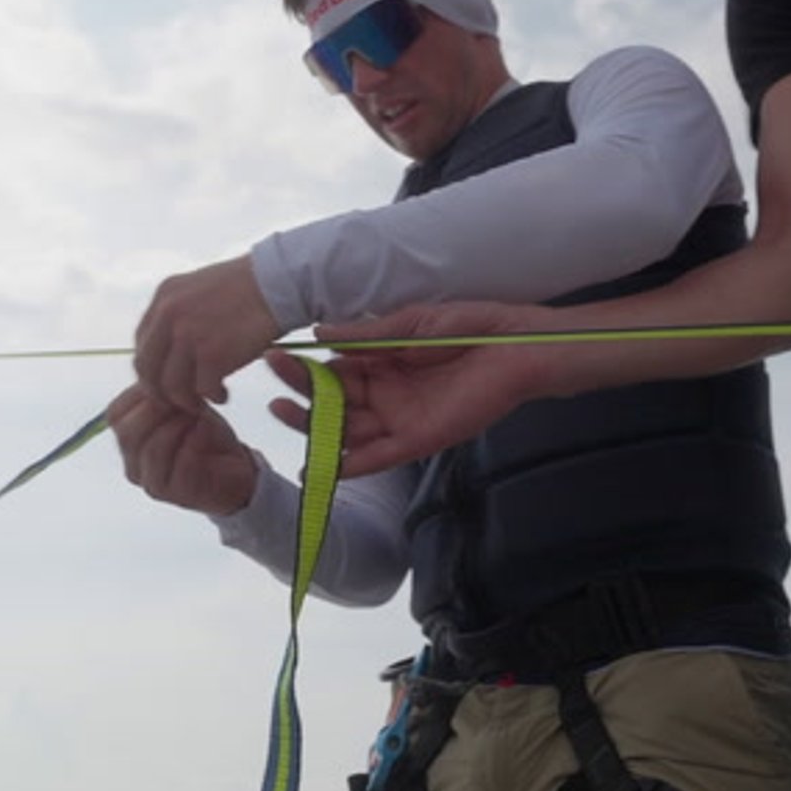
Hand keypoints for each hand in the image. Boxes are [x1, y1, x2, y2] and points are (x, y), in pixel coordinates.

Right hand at [107, 384, 259, 516]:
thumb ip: (163, 393)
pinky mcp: (176, 495)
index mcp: (129, 443)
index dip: (142, 393)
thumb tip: (156, 372)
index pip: (115, 414)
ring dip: (179, 425)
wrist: (237, 472)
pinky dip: (196, 442)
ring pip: (152, 448)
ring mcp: (151, 484)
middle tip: (188, 399)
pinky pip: (181, 464)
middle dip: (159, 409)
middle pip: (127, 432)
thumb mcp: (182, 407)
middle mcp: (133, 466)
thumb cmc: (206, 437)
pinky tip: (207, 432)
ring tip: (201, 415)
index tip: (173, 382)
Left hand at [134, 255, 280, 410]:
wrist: (278, 283)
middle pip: (147, 370)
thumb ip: (179, 313)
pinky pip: (201, 390)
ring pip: (171, 386)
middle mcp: (168, 315)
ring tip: (205, 399)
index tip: (168, 380)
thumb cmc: (247, 287)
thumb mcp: (199, 289)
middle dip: (161, 392)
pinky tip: (223, 394)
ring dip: (187, 400)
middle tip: (181, 400)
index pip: (141, 345)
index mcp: (164, 297)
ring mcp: (188, 335)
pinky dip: (212, 397)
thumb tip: (170, 346)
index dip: (152, 369)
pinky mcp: (212, 354)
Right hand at [263, 301, 561, 476]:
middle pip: (334, 403)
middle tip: (273, 393)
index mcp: (383, 362)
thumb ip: (366, 335)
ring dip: (316, 430)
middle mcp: (386, 393)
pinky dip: (350, 464)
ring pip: (349, 431)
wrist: (516, 347)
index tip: (274, 358)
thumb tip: (318, 334)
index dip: (304, 368)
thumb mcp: (411, 324)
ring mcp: (400, 418)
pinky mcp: (419, 439)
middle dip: (302, 398)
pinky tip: (321, 467)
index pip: (333, 369)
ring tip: (284, 417)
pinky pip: (379, 456)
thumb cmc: (471, 327)